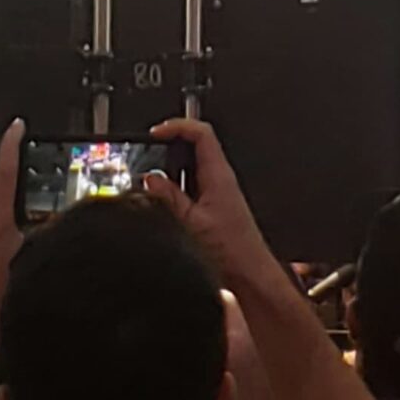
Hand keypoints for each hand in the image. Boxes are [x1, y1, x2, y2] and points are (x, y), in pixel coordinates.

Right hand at [144, 117, 277, 290]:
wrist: (250, 273)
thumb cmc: (233, 250)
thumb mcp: (192, 223)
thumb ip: (169, 199)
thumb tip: (150, 179)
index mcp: (219, 174)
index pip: (201, 133)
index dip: (177, 126)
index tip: (156, 133)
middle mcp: (221, 179)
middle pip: (195, 146)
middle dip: (170, 147)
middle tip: (149, 153)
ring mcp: (218, 191)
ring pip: (192, 167)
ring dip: (172, 171)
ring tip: (155, 182)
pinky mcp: (215, 205)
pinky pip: (193, 186)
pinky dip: (177, 188)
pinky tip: (167, 203)